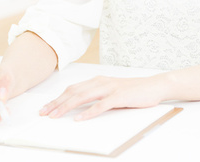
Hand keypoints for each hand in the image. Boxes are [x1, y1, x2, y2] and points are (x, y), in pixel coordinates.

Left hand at [39, 75, 168, 121]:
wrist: (155, 86)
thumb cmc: (134, 91)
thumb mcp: (112, 92)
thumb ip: (97, 97)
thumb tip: (79, 109)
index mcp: (98, 80)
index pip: (73, 89)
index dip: (58, 98)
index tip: (45, 108)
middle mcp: (102, 82)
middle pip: (74, 92)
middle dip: (57, 103)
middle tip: (44, 113)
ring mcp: (111, 88)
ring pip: (83, 96)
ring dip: (67, 106)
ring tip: (55, 115)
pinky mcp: (120, 95)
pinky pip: (101, 104)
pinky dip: (89, 112)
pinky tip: (80, 118)